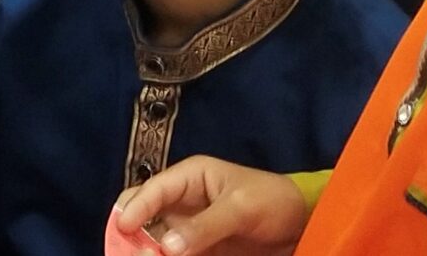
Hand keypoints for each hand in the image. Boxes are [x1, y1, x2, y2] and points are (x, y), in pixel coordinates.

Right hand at [111, 157, 309, 255]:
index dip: (135, 207)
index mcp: (190, 178)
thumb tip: (167, 248)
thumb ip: (205, 226)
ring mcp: (189, 229)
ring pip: (156, 240)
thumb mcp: (241, 209)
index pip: (154, 190)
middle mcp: (183, 202)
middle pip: (145, 215)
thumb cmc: (273, 202)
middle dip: (133, 232)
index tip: (124, 227)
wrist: (303, 225)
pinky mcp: (199, 250)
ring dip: (148, 250)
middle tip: (131, 252)